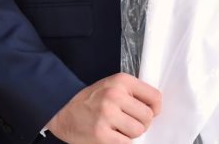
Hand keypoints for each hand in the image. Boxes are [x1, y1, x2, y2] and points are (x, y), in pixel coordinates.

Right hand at [45, 73, 161, 143]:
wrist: (63, 111)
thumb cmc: (90, 101)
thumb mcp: (111, 86)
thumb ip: (132, 93)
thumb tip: (155, 108)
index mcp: (120, 81)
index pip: (155, 97)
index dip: (154, 108)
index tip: (146, 111)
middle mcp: (114, 95)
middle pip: (148, 117)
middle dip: (140, 122)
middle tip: (127, 121)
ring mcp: (107, 114)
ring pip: (138, 131)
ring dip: (130, 134)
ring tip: (117, 128)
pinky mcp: (102, 134)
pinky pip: (126, 143)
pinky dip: (120, 142)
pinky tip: (110, 134)